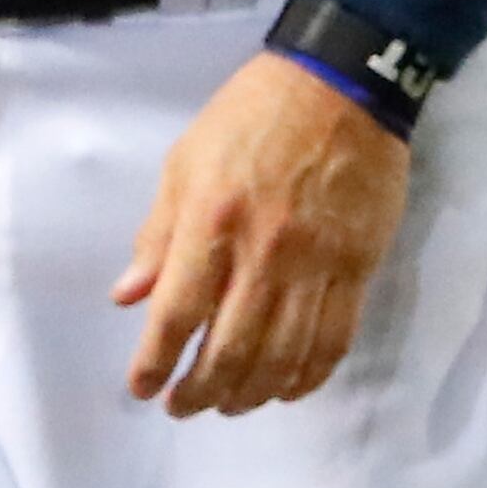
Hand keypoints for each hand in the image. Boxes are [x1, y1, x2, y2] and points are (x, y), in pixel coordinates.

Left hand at [116, 51, 410, 416]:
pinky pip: (333, 341)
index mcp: (212, 221)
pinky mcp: (358, 267)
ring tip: (228, 404)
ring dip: (249, 395)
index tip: (143, 388)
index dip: (155, 363)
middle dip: (199, 393)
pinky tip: (285, 389)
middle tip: (183, 406)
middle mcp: (263, 253)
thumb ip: (158, 232)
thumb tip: (129, 295)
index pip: (176, 315)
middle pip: (229, 351)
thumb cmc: (253, 114)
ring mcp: (316, 264)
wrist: (343, 81)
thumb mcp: (186, 159)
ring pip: (281, 358)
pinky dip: (307, 377)